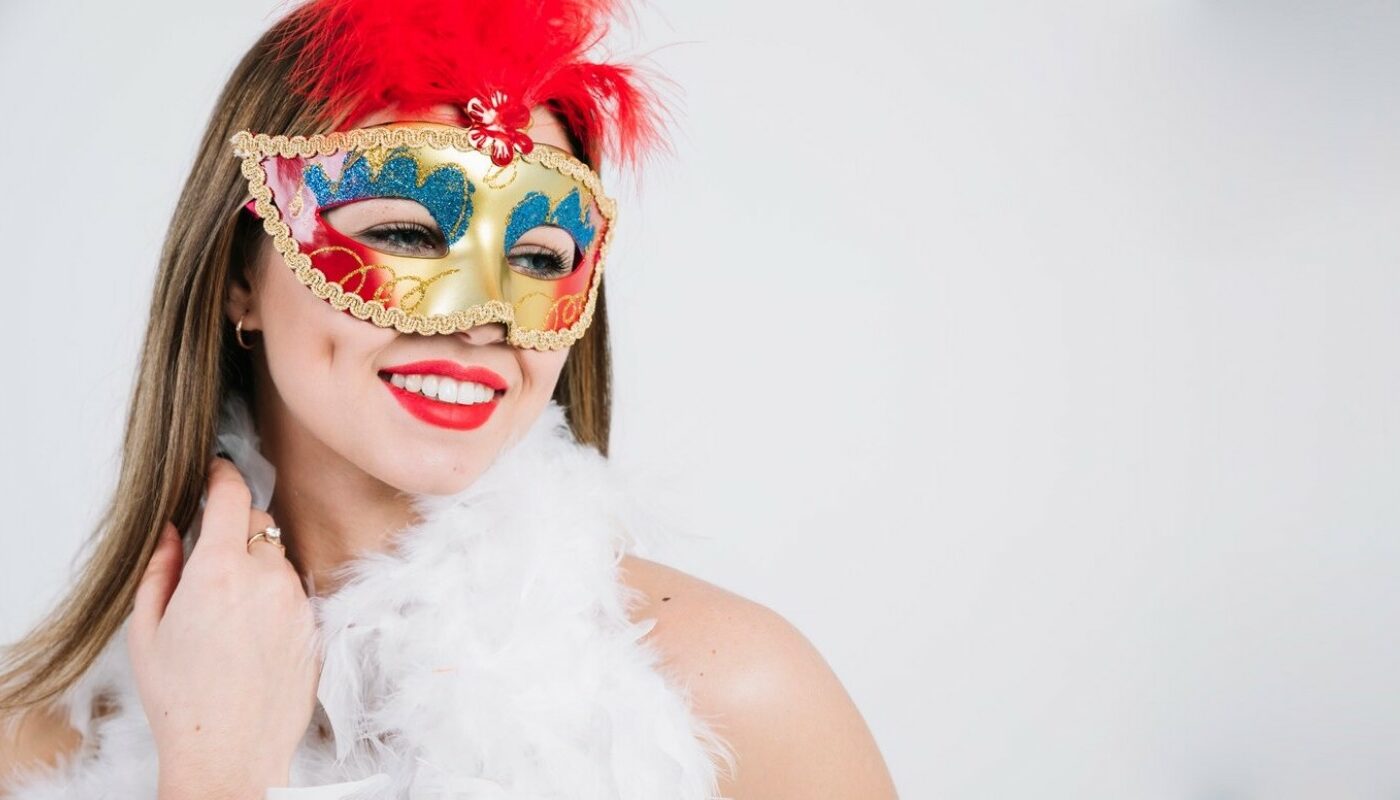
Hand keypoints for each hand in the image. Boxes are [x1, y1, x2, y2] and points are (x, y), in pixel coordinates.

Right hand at [128, 456, 320, 799]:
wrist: (231, 750)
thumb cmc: (182, 698)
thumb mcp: (148, 629)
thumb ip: (160, 567)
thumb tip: (171, 527)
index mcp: (219, 571)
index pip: (233, 495)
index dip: (223, 475)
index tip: (217, 470)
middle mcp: (266, 577)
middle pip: (259, 524)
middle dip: (236, 530)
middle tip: (212, 563)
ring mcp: (297, 600)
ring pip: (279, 559)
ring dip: (258, 567)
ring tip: (230, 615)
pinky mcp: (316, 624)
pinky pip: (294, 592)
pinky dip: (275, 598)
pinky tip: (253, 636)